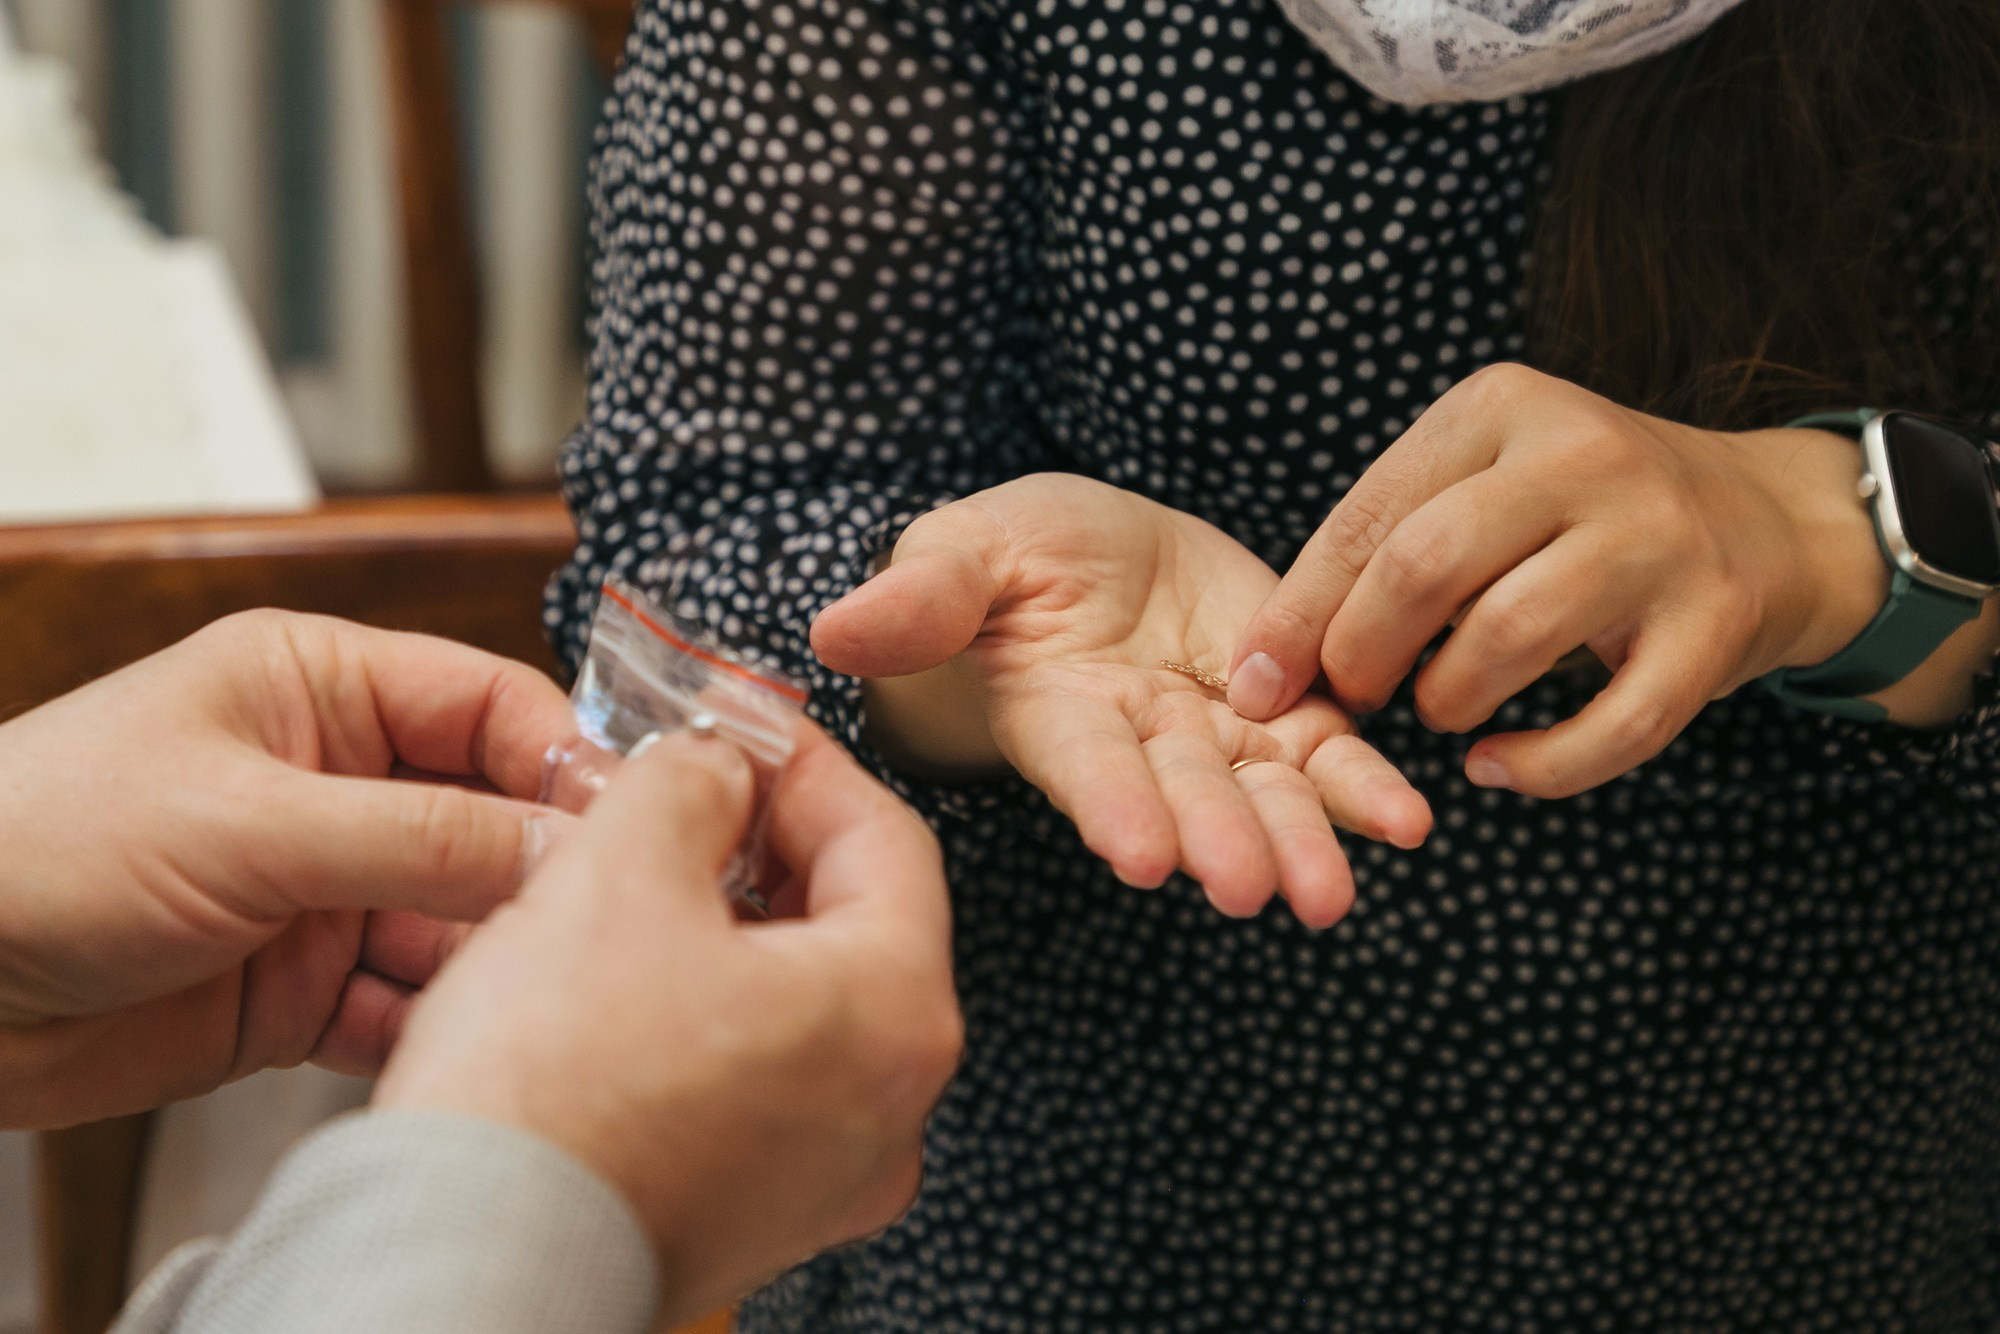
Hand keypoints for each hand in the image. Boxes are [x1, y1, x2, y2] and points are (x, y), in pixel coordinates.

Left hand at [0, 611, 572, 1127]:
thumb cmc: (41, 843)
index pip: (491, 705)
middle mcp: (338, 782)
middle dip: (538, 875)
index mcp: (322, 688)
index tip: (631, 824)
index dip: (565, 762)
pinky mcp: (303, 985)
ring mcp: (324, 887)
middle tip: (596, 929)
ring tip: (527, 1002)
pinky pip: (403, 1004)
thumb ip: (417, 837)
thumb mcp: (248, 822)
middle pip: (491, 820)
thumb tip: (565, 844)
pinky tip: (453, 1051)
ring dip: (490, 964)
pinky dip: (430, 1029)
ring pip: (460, 922)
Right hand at [374, 724, 960, 1328]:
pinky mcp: (758, 1217)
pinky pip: (756, 1081)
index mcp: (896, 1011)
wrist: (471, 1266)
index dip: (803, 761)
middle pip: (850, 923)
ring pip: (798, 1004)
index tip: (743, 724)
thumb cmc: (552, 1093)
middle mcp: (889, 1107)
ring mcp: (829, 1175)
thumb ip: (691, 782)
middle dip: (762, 842)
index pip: (885, 835)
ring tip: (637, 877)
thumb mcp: (620, 869)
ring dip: (727, 926)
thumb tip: (713, 766)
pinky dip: (706, 1013)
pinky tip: (624, 983)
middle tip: (687, 788)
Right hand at [810, 473, 1431, 927]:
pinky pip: (1328, 753)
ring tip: (1329, 895)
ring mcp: (1214, 732)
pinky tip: (1407, 822)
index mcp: (1059, 711)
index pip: (1087, 764)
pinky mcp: (1280, 709)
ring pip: (1262, 792)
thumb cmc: (1007, 558)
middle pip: (1185, 795)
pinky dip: (1364, 788)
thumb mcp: (963, 554)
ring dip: (1299, 841)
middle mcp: (1140, 741)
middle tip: (1252, 890)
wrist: (1092, 555)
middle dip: (1219, 840)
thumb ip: (922, 596)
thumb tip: (834, 632)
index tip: (1141, 852)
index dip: (1113, 804)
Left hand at [1229, 364, 1976, 798]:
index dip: (1298, 613)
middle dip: (1362, 654)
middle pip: (1426, 566)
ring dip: (1448, 699)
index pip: (1369, 516)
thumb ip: (1388, 542)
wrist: (1768, 517)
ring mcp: (1658, 536)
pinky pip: (1614, 723)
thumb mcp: (1487, 480)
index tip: (1256, 683)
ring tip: (1439, 712)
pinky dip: (1541, 767)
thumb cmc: (1582, 513)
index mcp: (1501, 407)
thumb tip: (1266, 659)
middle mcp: (1582, 455)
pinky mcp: (1717, 622)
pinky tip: (1496, 768)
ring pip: (1510, 636)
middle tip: (1353, 699)